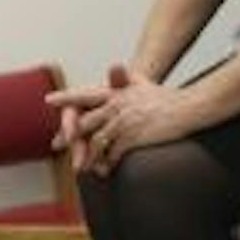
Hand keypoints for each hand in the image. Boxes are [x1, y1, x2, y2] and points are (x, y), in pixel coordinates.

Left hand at [52, 68, 197, 176]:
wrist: (189, 107)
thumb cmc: (168, 98)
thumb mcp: (144, 84)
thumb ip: (126, 80)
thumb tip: (116, 70)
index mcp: (117, 92)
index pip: (85, 94)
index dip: (67, 97)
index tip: (49, 101)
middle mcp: (117, 105)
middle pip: (85, 121)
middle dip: (69, 135)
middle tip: (57, 144)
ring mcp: (124, 120)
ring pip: (96, 141)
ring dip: (88, 156)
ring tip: (82, 167)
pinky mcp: (133, 136)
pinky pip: (113, 153)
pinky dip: (106, 163)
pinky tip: (104, 170)